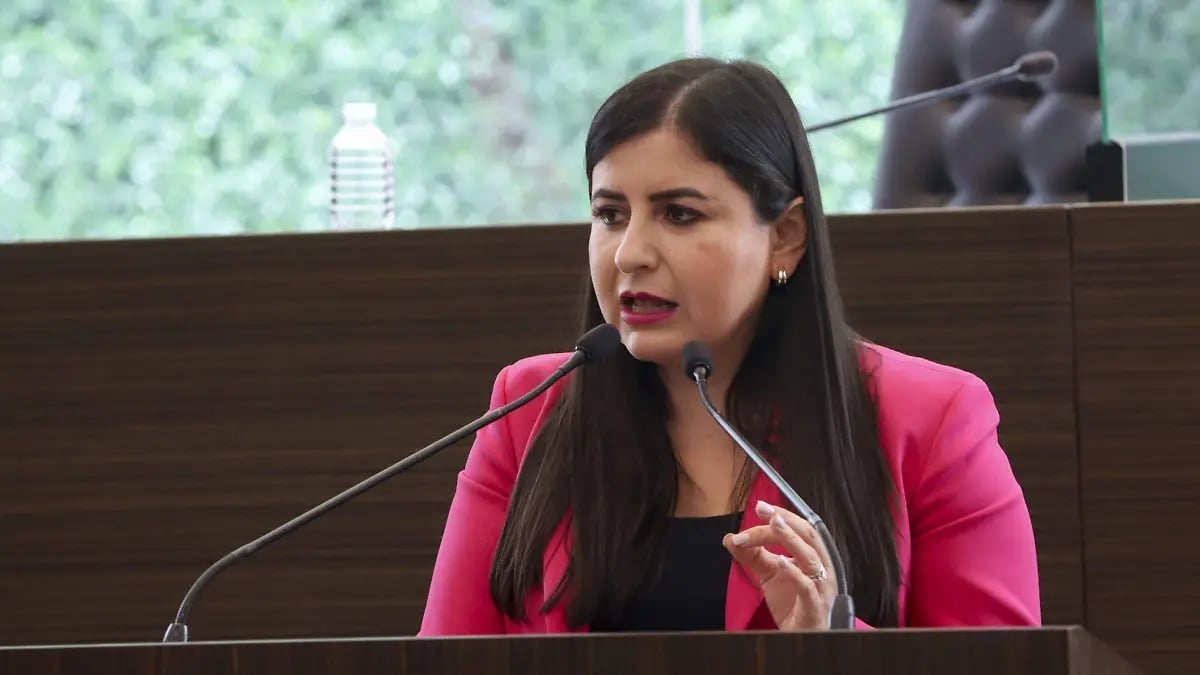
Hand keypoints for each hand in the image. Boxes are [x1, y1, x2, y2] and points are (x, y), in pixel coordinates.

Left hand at [722, 499, 836, 629]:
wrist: (800, 636)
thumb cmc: (791, 603)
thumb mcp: (768, 575)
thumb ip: (752, 556)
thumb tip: (730, 538)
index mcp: (811, 556)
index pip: (798, 530)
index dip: (780, 516)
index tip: (759, 507)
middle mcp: (820, 568)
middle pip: (808, 536)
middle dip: (787, 520)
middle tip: (764, 509)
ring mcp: (820, 587)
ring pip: (811, 557)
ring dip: (791, 539)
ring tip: (773, 524)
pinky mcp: (814, 606)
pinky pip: (807, 587)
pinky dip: (795, 573)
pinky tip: (780, 562)